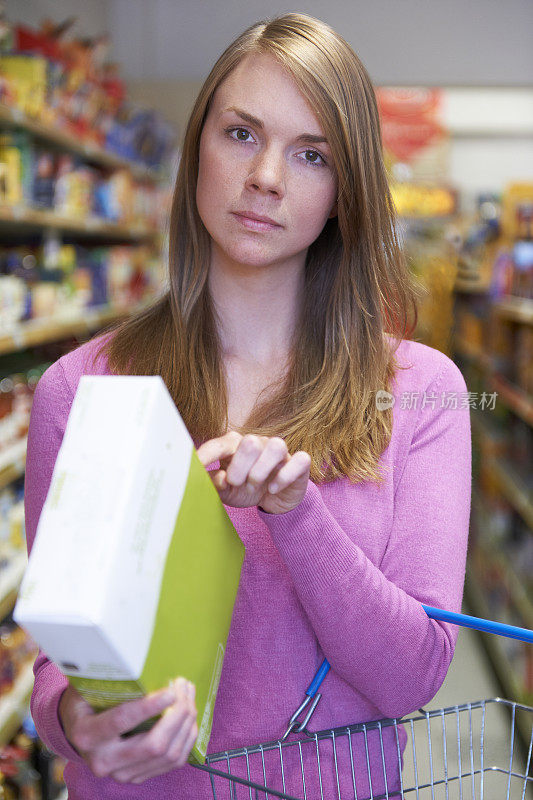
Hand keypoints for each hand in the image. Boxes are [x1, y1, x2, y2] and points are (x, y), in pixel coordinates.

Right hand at [58, 678, 197, 783]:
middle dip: (177, 714)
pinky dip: (186, 738)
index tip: (170, 690)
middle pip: (153, 745)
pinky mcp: (137, 777)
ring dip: (186, 723)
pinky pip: (173, 762)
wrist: (75, 731)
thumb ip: (106, 676)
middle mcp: (103, 761)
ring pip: (168, 755)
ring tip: (188, 696)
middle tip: (183, 687)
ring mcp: (121, 774)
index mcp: (86, 734)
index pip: (122, 721)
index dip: (149, 706)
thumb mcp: (86, 685)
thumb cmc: (85, 700)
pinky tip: (189, 717)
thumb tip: (135, 652)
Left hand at [196, 431, 310, 513]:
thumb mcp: (227, 490)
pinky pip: (300, 460)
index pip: (220, 444)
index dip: (207, 455)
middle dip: (240, 467)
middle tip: (236, 483)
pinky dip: (285, 476)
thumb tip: (212, 478)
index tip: (194, 467)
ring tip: (255, 485)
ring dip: (262, 471)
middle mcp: (258, 443)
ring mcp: (280, 451)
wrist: (274, 499)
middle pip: (249, 442)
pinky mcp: (299, 463)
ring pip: (276, 446)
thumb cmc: (246, 489)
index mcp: (235, 445)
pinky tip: (274, 489)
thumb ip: (215, 483)